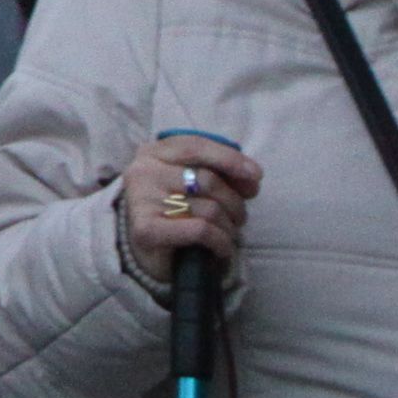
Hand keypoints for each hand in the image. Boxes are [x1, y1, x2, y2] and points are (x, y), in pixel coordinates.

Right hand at [119, 131, 258, 269]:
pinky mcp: (147, 230)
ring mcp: (142, 200)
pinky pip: (201, 230)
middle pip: (207, 180)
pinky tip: (222, 249)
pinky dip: (221, 242)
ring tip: (227, 235)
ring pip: (209, 209)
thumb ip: (217, 173)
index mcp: (152, 153)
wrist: (146, 251)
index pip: (195, 146)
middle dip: (234, 202)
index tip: (256, 175)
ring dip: (229, 227)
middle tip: (240, 218)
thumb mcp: (192, 183)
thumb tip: (252, 177)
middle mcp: (143, 172)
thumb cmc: (175, 212)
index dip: (229, 158)